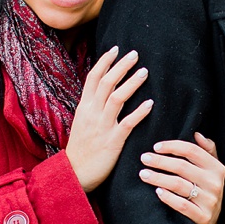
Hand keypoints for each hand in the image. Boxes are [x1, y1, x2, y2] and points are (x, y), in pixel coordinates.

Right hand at [65, 47, 152, 191]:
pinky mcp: (112, 141)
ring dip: (131, 83)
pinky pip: (127, 123)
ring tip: (144, 72)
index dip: (104, 62)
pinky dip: (139, 112)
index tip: (116, 49)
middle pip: (106, 83)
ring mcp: (102, 127)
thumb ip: (92, 108)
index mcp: (84, 108)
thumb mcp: (81, 124)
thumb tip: (103, 94)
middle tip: (135, 54)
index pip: (93, 78)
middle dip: (120, 66)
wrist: (74, 174)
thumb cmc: (80, 150)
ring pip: (116, 98)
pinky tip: (150, 104)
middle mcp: (92, 113)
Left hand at [139, 132, 224, 223]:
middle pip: (182, 167)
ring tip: (143, 174)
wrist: (209, 222)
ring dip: (158, 178)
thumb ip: (206, 151)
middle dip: (160, 161)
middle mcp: (215, 183)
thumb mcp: (210, 170)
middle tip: (144, 158)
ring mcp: (210, 201)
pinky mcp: (203, 217)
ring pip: (179, 185)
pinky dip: (168, 197)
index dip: (172, 146)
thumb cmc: (205, 191)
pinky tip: (157, 192)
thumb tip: (197, 134)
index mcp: (217, 168)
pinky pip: (182, 205)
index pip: (192, 151)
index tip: (155, 147)